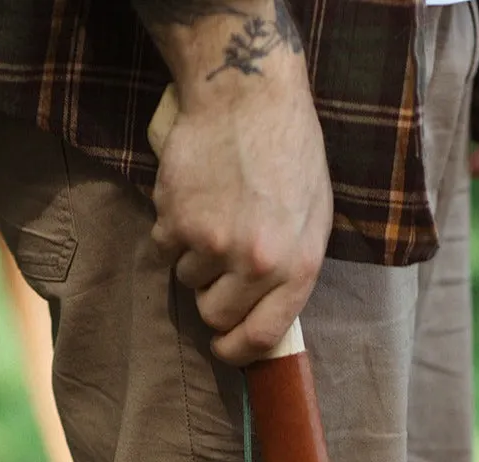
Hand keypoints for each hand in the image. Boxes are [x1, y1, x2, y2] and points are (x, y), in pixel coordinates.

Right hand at [148, 12, 331, 364]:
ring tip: (214, 214)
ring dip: (194, 257)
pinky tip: (195, 197)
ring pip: (186, 279)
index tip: (226, 348)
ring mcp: (212, 242)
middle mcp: (255, 262)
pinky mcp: (175, 218)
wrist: (248, 95)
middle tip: (219, 267)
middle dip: (212, 298)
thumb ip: (292, 272)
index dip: (238, 350)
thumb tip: (264, 318)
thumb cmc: (291, 156)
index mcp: (297, 267)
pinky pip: (164, 246)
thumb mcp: (314, 220)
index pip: (261, 337)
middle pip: (214, 314)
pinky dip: (172, 228)